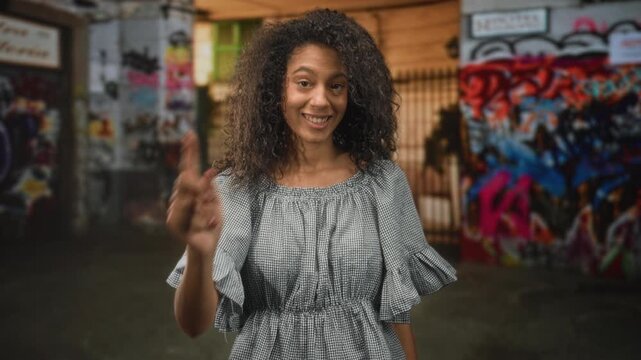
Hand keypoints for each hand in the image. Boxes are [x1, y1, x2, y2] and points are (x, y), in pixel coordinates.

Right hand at [166, 131, 221, 256]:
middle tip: (210, 193)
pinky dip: (208, 220)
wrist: (206, 248)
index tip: (191, 134)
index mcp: (187, 192)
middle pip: (187, 182)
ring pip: (194, 200)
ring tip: (212, 217)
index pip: (188, 168)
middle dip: (201, 186)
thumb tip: (208, 173)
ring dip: (208, 207)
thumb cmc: (210, 224)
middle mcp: (177, 200)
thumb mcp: (216, 204)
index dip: (190, 152)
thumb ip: (211, 190)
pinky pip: (197, 216)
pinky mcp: (176, 227)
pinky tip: (212, 223)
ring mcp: (173, 213)